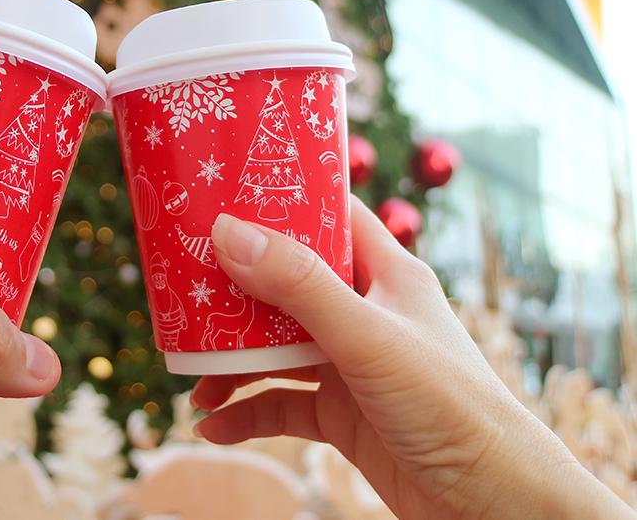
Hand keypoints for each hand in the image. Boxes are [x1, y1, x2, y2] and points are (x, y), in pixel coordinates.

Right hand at [193, 199, 632, 519]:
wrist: (493, 503)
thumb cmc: (451, 405)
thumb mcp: (366, 336)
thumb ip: (299, 285)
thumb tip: (228, 231)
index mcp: (386, 273)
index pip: (332, 215)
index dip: (284, 199)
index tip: (228, 191)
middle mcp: (366, 312)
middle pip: (288, 283)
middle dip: (237, 290)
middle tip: (186, 288)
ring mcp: (352, 364)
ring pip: (277, 348)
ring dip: (234, 361)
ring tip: (193, 377)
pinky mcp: (344, 414)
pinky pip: (282, 404)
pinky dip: (247, 412)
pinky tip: (214, 426)